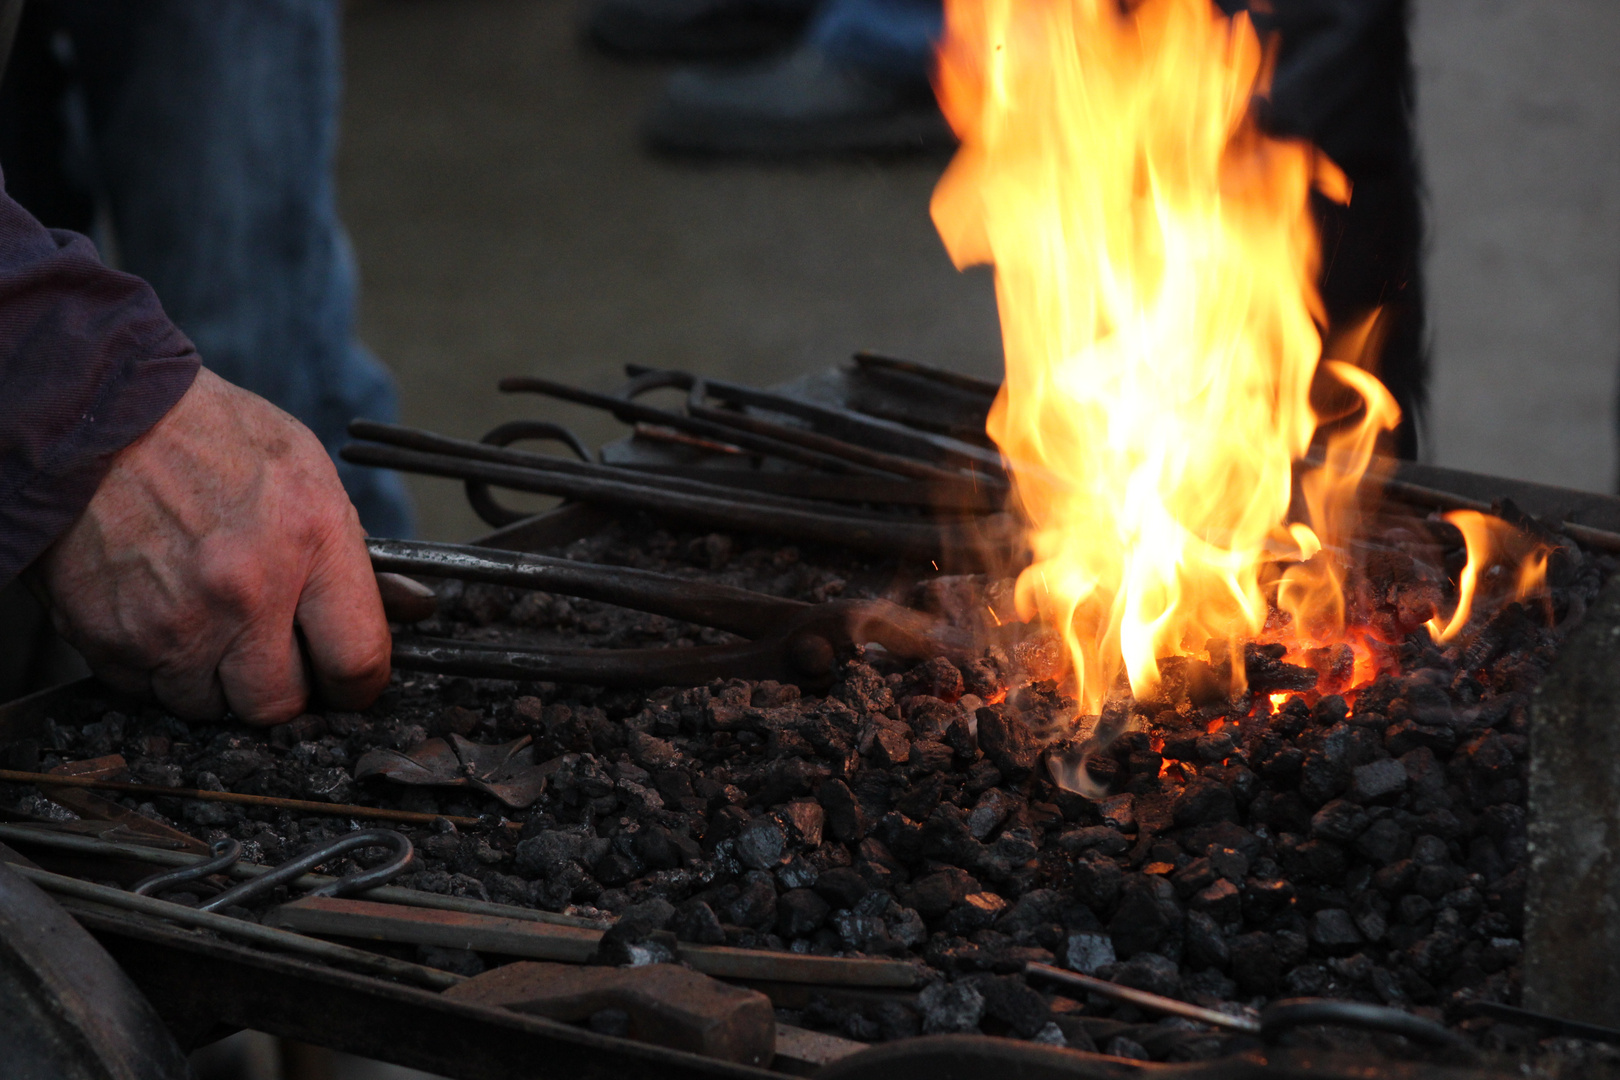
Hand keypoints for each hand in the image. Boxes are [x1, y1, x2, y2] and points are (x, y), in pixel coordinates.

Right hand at [37, 368, 390, 723]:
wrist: (94, 414)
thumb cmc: (209, 437)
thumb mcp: (308, 474)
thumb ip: (351, 555)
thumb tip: (407, 611)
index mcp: (309, 541)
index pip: (357, 662)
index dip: (357, 685)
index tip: (347, 682)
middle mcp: (244, 592)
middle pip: (280, 705)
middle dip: (282, 688)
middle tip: (272, 654)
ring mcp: (174, 622)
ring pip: (210, 708)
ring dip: (215, 681)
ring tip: (208, 623)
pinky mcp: (111, 640)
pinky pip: (147, 692)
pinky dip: (159, 669)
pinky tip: (162, 616)